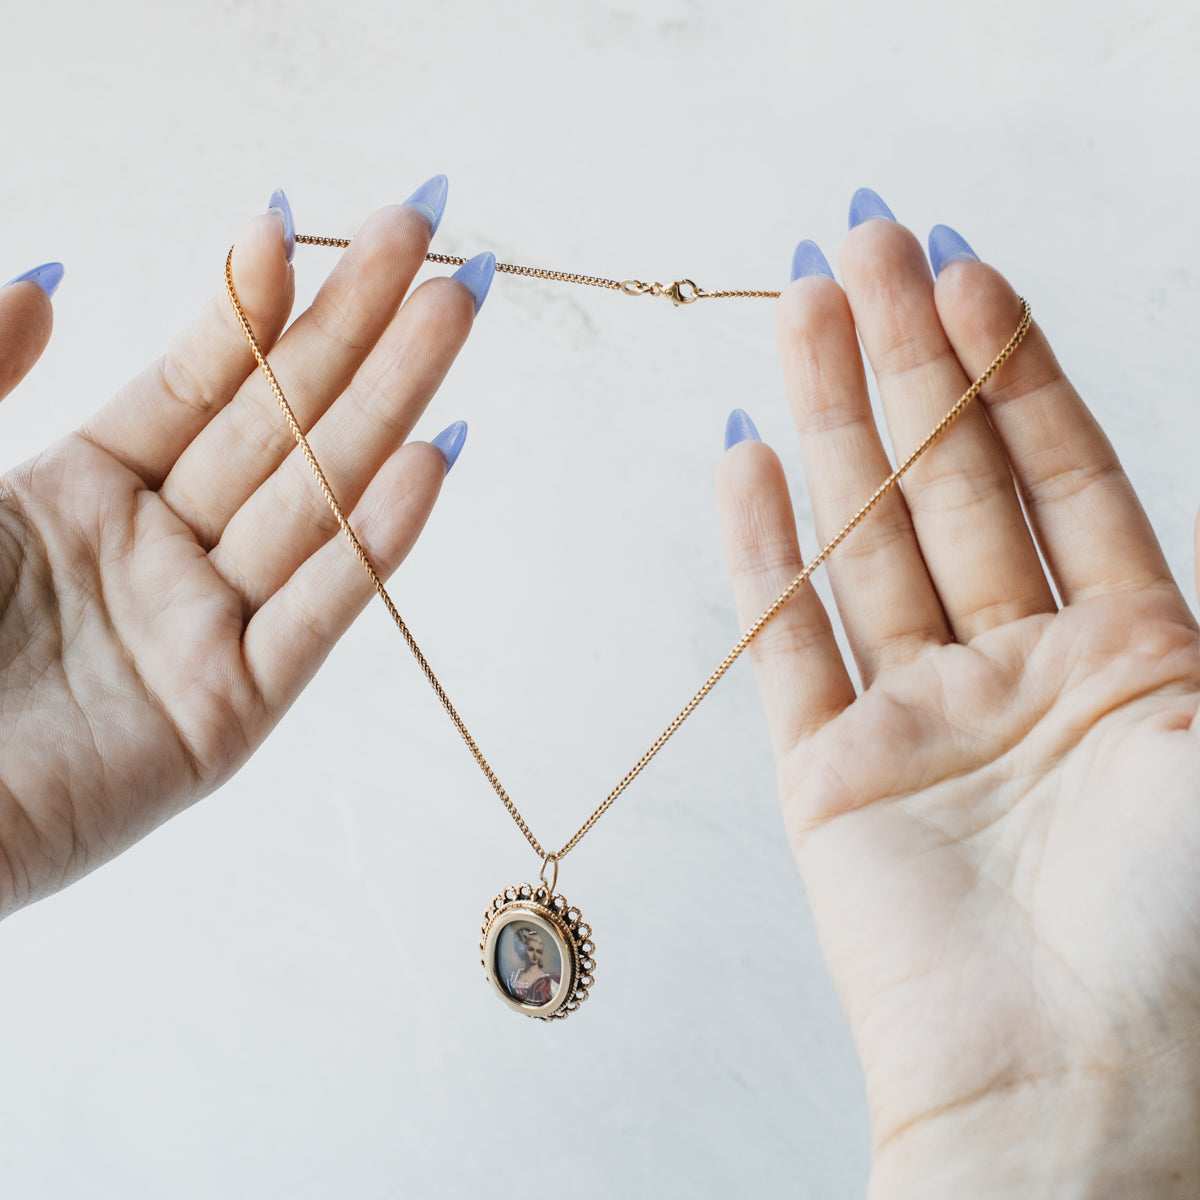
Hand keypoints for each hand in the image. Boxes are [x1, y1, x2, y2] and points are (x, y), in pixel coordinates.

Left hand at [0, 186, 489, 917]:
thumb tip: (51, 272)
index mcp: (82, 492)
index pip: (199, 381)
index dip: (253, 303)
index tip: (297, 222)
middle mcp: (158, 553)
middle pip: (280, 424)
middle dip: (360, 328)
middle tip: (432, 238)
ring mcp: (201, 632)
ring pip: (315, 501)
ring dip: (393, 406)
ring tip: (457, 312)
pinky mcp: (225, 715)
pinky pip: (313, 615)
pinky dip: (374, 541)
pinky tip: (430, 461)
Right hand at [718, 197, 1199, 1196]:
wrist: (1067, 1090)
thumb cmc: (1182, 931)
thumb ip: (1168, 605)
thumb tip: (1130, 488)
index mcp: (1137, 653)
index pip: (1060, 471)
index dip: (1012, 365)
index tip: (964, 270)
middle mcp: (1022, 670)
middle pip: (952, 482)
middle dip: (911, 359)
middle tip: (863, 246)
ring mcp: (919, 713)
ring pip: (864, 537)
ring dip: (834, 422)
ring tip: (802, 313)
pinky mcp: (830, 770)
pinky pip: (786, 637)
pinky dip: (762, 549)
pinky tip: (746, 459)